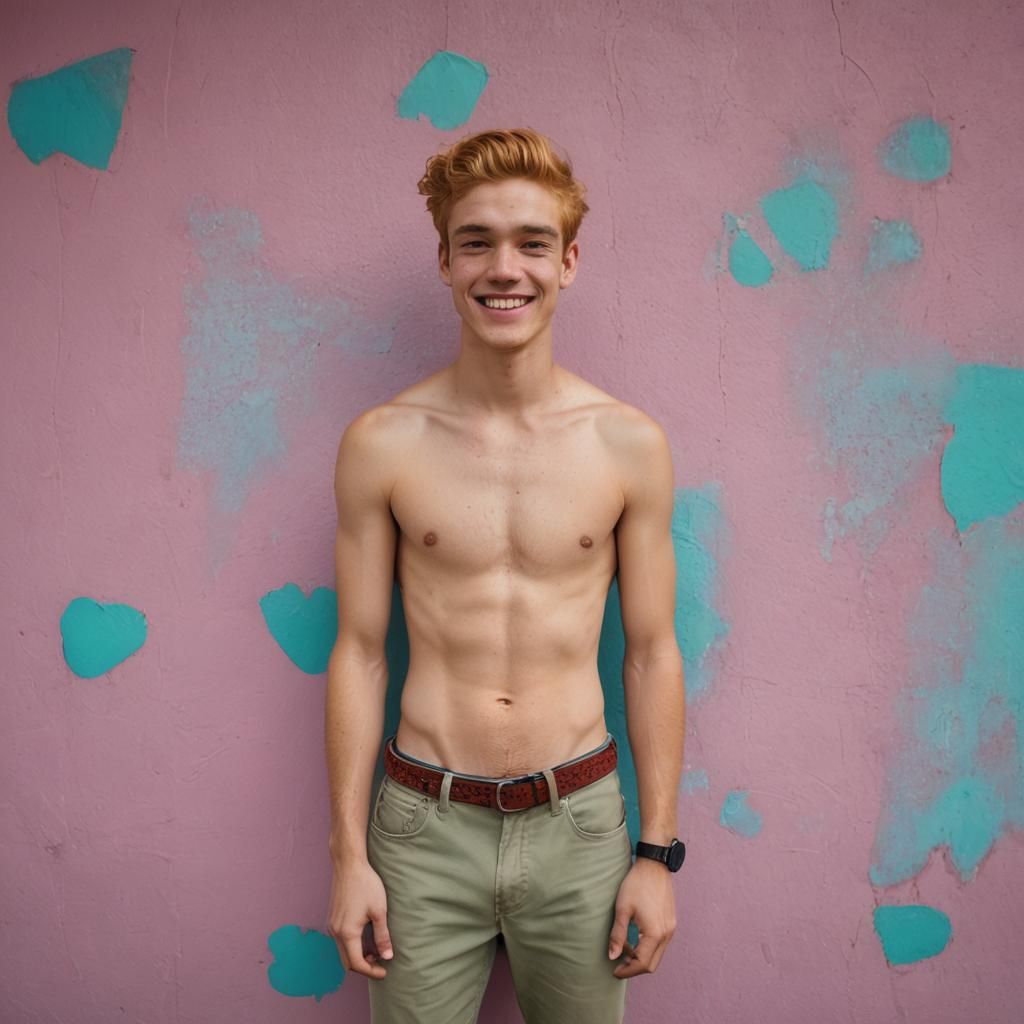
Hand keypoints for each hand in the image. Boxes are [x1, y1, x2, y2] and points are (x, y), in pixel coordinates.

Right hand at [326, 860, 392, 978]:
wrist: (349, 864)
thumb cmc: (366, 885)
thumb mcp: (379, 911)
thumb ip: (382, 936)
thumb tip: (387, 956)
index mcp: (347, 933)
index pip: (356, 963)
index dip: (371, 971)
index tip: (384, 972)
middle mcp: (335, 932)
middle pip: (347, 961)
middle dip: (364, 966)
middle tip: (380, 964)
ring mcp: (331, 925)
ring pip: (343, 951)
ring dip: (357, 955)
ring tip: (376, 950)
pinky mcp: (332, 918)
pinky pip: (340, 940)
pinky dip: (352, 945)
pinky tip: (366, 938)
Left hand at [608, 858, 675, 977]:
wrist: (654, 865)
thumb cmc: (636, 884)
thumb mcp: (622, 909)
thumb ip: (617, 935)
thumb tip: (612, 957)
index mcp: (655, 933)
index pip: (642, 964)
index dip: (627, 971)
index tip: (613, 971)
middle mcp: (667, 934)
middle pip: (652, 964)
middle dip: (634, 967)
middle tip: (618, 964)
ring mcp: (671, 928)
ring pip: (657, 955)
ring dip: (641, 957)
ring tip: (624, 949)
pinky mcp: (671, 922)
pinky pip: (660, 944)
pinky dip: (648, 947)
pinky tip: (635, 938)